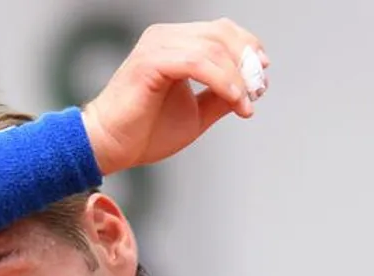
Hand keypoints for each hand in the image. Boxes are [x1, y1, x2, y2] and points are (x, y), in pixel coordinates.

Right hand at [81, 18, 268, 175]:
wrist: (110, 147)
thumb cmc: (145, 132)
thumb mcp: (196, 112)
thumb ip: (220, 97)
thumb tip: (249, 90)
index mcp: (174, 43)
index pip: (221, 31)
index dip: (247, 48)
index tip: (262, 76)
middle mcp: (165, 37)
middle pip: (221, 33)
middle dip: (247, 62)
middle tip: (258, 91)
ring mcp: (156, 46)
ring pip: (213, 48)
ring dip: (238, 78)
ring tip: (245, 104)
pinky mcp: (151, 62)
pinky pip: (198, 63)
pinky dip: (223, 82)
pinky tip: (234, 101)